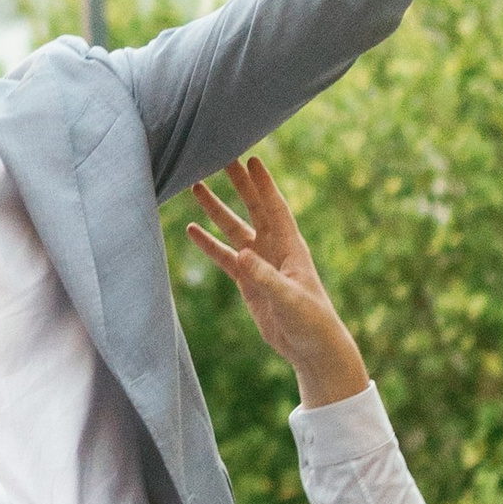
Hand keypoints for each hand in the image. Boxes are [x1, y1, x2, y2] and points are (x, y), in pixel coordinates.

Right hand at [185, 158, 368, 406]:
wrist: (311, 347)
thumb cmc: (311, 320)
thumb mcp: (289, 298)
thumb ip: (265, 276)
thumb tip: (241, 253)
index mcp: (290, 246)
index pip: (274, 206)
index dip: (263, 184)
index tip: (251, 158)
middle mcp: (274, 248)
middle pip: (253, 207)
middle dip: (238, 183)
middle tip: (221, 157)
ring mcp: (259, 263)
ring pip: (234, 229)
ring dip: (216, 209)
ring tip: (196, 186)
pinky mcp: (248, 281)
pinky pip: (224, 256)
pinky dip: (209, 243)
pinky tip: (191, 230)